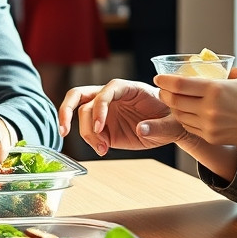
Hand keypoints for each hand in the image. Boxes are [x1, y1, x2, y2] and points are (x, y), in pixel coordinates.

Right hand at [57, 80, 206, 155]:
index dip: (99, 108)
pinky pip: (87, 131)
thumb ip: (157, 126)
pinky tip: (103, 149)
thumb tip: (140, 129)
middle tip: (64, 130)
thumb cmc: (172, 118)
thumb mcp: (172, 123)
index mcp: (128, 88)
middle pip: (79, 94)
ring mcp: (104, 111)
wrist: (170, 126)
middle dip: (66, 109)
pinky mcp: (103, 126)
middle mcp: (111, 96)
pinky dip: (90, 141)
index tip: (99, 128)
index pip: (105, 91)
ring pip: (80, 116)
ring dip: (86, 134)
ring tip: (102, 148)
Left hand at [152, 67, 236, 150]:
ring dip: (173, 107)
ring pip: (180, 115)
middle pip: (175, 101)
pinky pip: (190, 127)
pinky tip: (186, 112)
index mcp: (216, 89)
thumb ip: (225, 71)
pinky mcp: (212, 137)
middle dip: (165, 93)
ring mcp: (209, 125)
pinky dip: (185, 118)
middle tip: (163, 88)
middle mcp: (209, 108)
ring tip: (173, 99)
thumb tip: (211, 68)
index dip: (165, 80)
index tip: (158, 77)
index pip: (180, 84)